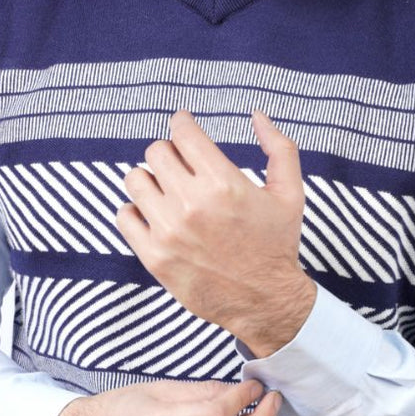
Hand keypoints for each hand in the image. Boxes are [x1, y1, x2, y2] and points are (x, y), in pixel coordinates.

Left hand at [116, 107, 314, 351]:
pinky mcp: (153, 257)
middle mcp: (191, 204)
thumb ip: (278, 148)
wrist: (265, 300)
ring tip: (167, 190)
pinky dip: (136, 211)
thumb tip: (256, 115)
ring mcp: (168, 231)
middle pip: (156, 152)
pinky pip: (124, 216)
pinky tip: (155, 215)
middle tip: (180, 164)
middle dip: (169, 152)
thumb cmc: (277, 244)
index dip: (182, 124)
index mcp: (223, 183)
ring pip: (135, 179)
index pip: (182, 132)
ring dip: (150, 179)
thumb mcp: (290, 192)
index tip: (184, 127)